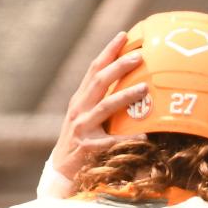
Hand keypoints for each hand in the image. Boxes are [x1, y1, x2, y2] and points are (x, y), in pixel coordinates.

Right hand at [37, 31, 148, 198]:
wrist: (61, 171)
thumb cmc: (79, 142)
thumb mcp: (85, 117)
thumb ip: (101, 101)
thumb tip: (129, 86)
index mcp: (79, 100)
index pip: (93, 70)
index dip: (108, 51)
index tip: (124, 36)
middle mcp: (79, 110)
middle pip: (98, 81)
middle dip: (118, 66)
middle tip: (139, 56)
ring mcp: (82, 129)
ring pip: (105, 107)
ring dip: (125, 95)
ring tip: (144, 87)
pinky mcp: (89, 148)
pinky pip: (113, 141)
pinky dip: (130, 138)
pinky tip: (145, 135)